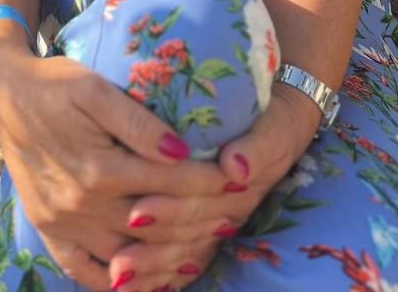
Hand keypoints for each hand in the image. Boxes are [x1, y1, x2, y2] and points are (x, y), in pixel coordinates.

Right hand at [0, 47, 234, 291]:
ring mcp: (63, 223)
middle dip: (201, 222)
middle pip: (156, 225)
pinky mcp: (48, 230)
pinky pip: (87, 272)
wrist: (4, 94)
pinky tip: (146, 277)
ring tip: (202, 248)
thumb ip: (137, 122)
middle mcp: (81, 204)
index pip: (170, 183)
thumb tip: (180, 151)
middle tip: (232, 217)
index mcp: (98, 168)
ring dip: (169, 257)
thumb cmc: (54, 84)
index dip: (209, 182)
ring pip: (129, 258)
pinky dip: (120, 282)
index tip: (238, 179)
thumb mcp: (94, 88)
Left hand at [105, 84, 321, 289]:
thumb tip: (235, 168)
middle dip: (152, 251)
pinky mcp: (205, 223)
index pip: (200, 209)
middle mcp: (225, 214)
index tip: (136, 212)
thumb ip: (255, 150)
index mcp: (237, 193)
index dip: (169, 212)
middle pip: (186, 237)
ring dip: (151, 269)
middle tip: (118, 263)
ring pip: (184, 255)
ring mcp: (215, 222)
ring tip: (118, 279)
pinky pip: (185, 260)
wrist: (280, 122)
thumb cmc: (273, 123)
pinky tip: (131, 285)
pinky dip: (160, 275)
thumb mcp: (271, 131)